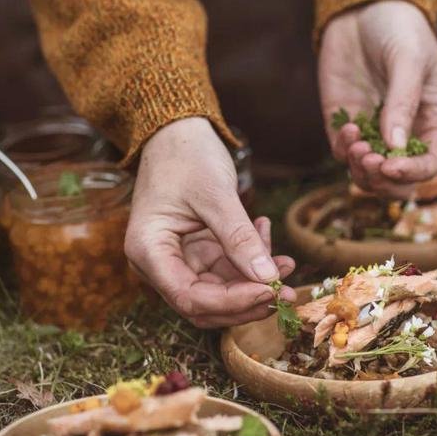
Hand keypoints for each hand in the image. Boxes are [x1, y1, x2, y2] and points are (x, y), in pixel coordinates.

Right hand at [124, 117, 295, 327]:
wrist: (177, 131)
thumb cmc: (186, 156)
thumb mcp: (215, 195)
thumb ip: (240, 238)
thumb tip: (269, 279)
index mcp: (148, 251)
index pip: (190, 298)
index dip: (232, 302)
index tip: (271, 290)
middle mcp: (158, 263)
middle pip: (205, 304)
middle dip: (248, 300)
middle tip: (288, 291)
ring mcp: (177, 259)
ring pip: (220, 291)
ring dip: (255, 281)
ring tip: (287, 261)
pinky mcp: (195, 251)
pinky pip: (226, 269)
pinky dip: (250, 260)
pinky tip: (266, 234)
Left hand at [318, 0, 436, 193]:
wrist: (364, 8)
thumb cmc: (400, 30)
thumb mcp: (409, 61)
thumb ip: (403, 102)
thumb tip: (395, 147)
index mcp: (432, 121)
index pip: (430, 163)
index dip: (412, 173)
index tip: (390, 166)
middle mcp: (403, 132)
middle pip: (397, 179)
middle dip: (383, 179)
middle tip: (370, 162)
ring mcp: (371, 130)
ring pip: (367, 172)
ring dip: (360, 169)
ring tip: (357, 145)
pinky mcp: (344, 123)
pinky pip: (342, 152)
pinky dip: (343, 148)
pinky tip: (348, 126)